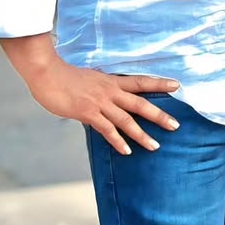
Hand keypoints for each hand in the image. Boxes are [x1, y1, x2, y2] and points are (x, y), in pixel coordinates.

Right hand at [0, 35, 180, 155]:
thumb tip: (106, 99)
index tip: (177, 85)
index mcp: (111, 81)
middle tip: (175, 125)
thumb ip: (100, 89)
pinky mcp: (88, 113)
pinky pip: (107, 130)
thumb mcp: (89, 79)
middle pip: (140, 104)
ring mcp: (100, 102)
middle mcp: (110, 91)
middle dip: (159, 115)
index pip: (140, 81)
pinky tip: (127, 151)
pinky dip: (118, 141)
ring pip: (127, 120)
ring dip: (142, 135)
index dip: (159, 83)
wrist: (47, 73)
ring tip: (155, 146)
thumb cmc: (64, 76)